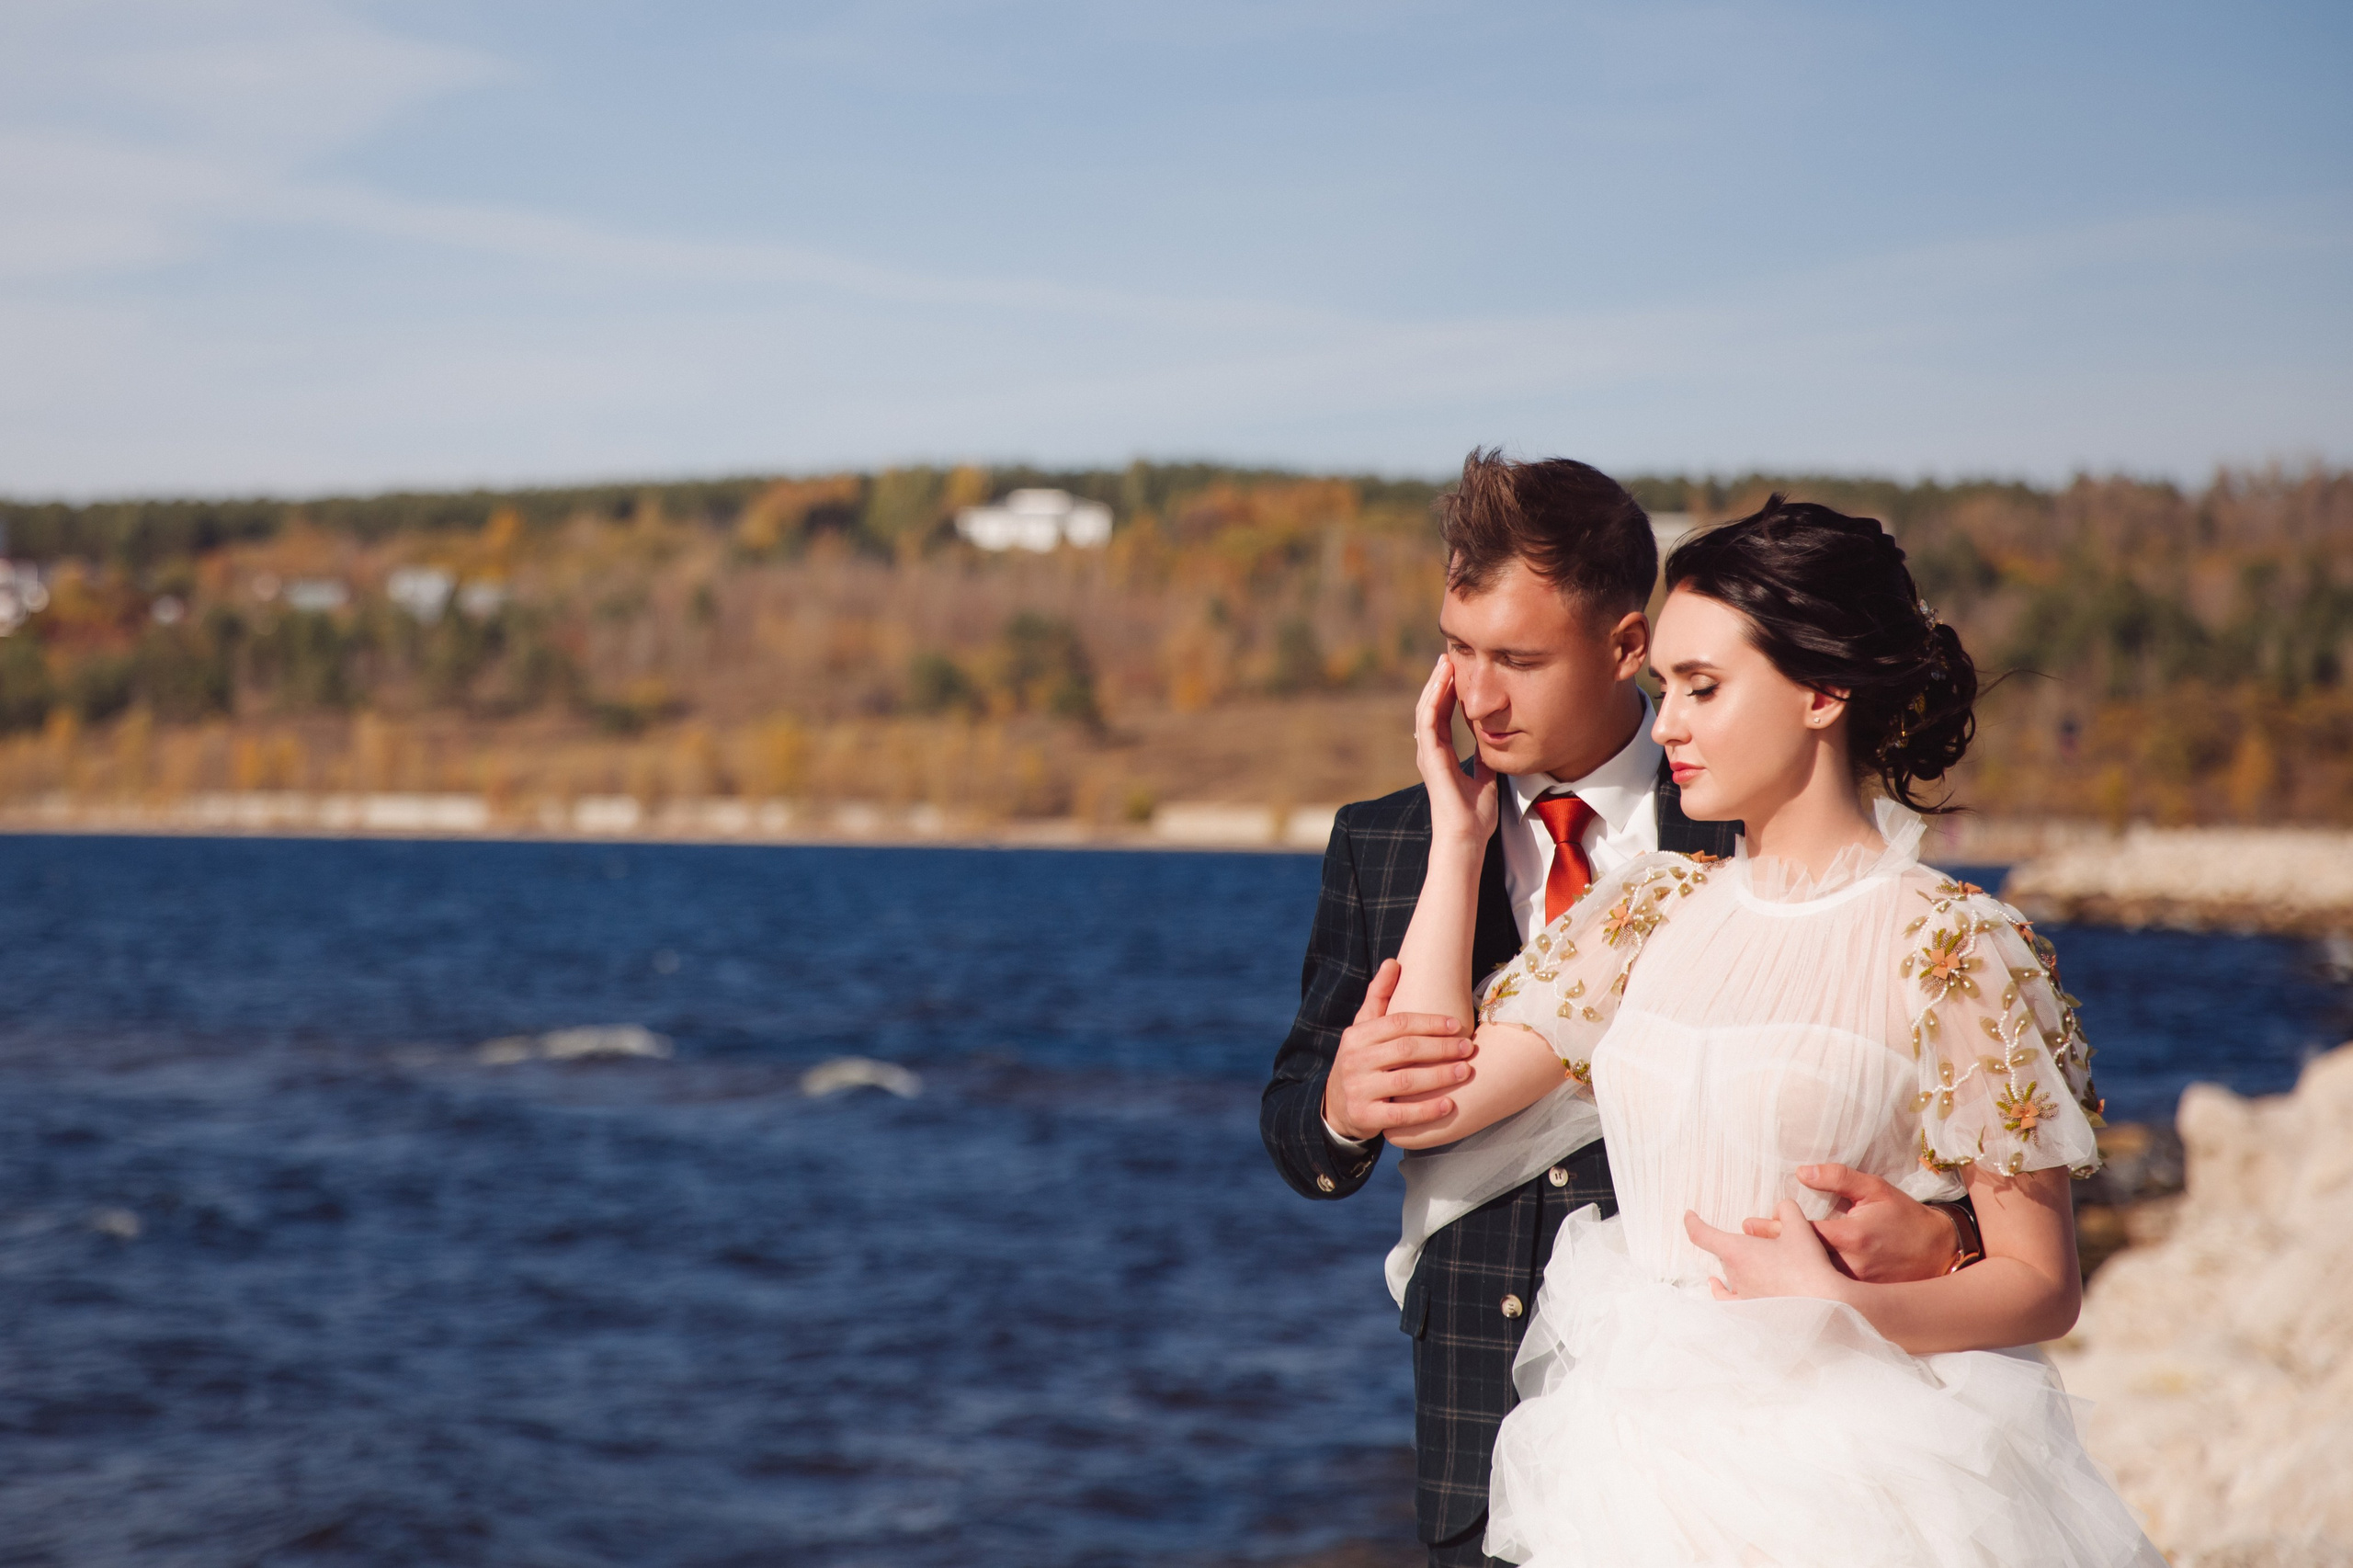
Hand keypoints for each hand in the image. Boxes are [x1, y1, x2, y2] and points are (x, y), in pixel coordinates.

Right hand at [1320, 959, 1474, 1142]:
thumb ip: (1378, 997)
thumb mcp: (1363, 1029)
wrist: (1336, 1108)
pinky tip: (1449, 1104)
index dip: (1430, 1022)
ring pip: (1406, 1081)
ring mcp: (1359, 1090)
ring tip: (1465, 1071)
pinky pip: (1401, 1115)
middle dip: (1441, 1047)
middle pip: (1405, 1049)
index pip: (1398, 1023)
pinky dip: (1426, 1111)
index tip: (1457, 1024)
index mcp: (1357, 1036)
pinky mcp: (1365, 1117)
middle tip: (1468, 1048)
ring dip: (1440, 1076)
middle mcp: (1355, 1061)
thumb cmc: (1360, 1061)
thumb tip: (1394, 962)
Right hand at [1413, 657, 1497, 850]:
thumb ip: (1484, 760)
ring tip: (1444, 662)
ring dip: (1435, 685)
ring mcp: (1427, 754)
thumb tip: (1492, 744)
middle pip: (1431, 707)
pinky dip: (1434, 700)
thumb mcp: (1485, 778)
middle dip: (1439, 682)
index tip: (1458, 672)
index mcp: (1442, 755)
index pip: (1442, 716)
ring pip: (1426, 709)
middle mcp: (1431, 752)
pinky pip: (1428, 721)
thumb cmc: (1475, 817)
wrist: (1467, 836)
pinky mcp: (1429, 757)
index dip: (1449, 693)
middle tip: (1448, 658)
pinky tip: (1441, 682)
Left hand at [1687, 1202, 1850, 1302]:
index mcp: (1737, 1252)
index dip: (1693, 1223)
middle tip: (1763, 1241)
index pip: (1702, 1235)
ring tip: (1748, 1261)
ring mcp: (1741, 1296)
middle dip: (1738, 1245)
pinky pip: (1728, 1301)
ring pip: (1730, 1275)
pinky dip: (1720, 1291)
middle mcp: (1734, 1275)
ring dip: (1736, 1266)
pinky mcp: (1752, 1313)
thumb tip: (1781, 1206)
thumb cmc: (1808, 1267)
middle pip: (1725, 1254)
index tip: (1689, 1215)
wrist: (1824, 1306)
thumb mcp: (1799, 1229)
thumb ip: (1787, 1210)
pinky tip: (1717, 1286)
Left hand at [1734, 1164, 1961, 1283]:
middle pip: (1799, 1262)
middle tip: (1740, 1248)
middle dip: (1769, 1256)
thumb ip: (1838, 1178)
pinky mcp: (1860, 1302)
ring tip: (1752, 1269)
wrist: (1940, 1253)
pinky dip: (1802, 1293)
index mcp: (1849, 1237)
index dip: (1772, 1229)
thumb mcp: (1875, 1189)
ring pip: (1810, 1283)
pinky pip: (1825, 1298)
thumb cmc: (1905, 1218)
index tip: (1747, 1225)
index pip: (1800, 1233)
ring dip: (1782, 1276)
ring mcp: (1854, 1288)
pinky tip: (1780, 1290)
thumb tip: (1802, 1172)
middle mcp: (1848, 1266)